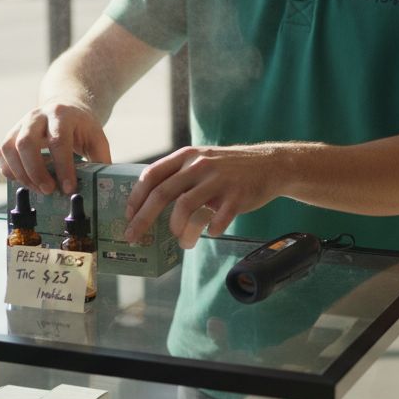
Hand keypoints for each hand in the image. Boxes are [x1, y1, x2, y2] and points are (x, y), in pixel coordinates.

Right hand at [0, 102, 110, 194]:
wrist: (64, 107)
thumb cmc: (81, 127)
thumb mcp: (96, 138)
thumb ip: (100, 160)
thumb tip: (101, 186)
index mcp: (62, 114)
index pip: (58, 141)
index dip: (63, 167)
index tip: (68, 188)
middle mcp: (37, 116)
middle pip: (26, 143)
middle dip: (36, 172)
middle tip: (49, 191)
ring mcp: (20, 124)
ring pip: (9, 148)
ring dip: (22, 174)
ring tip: (38, 189)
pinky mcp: (10, 134)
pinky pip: (1, 153)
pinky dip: (9, 171)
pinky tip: (25, 181)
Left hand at [124, 145, 285, 248]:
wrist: (270, 165)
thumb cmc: (231, 168)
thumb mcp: (203, 160)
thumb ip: (180, 174)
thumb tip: (149, 200)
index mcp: (187, 157)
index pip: (152, 176)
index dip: (136, 197)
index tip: (128, 215)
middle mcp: (200, 166)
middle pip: (162, 194)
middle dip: (143, 219)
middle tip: (134, 237)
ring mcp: (218, 180)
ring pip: (185, 208)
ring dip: (179, 230)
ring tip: (183, 241)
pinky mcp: (236, 196)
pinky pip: (216, 221)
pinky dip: (210, 231)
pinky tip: (212, 232)